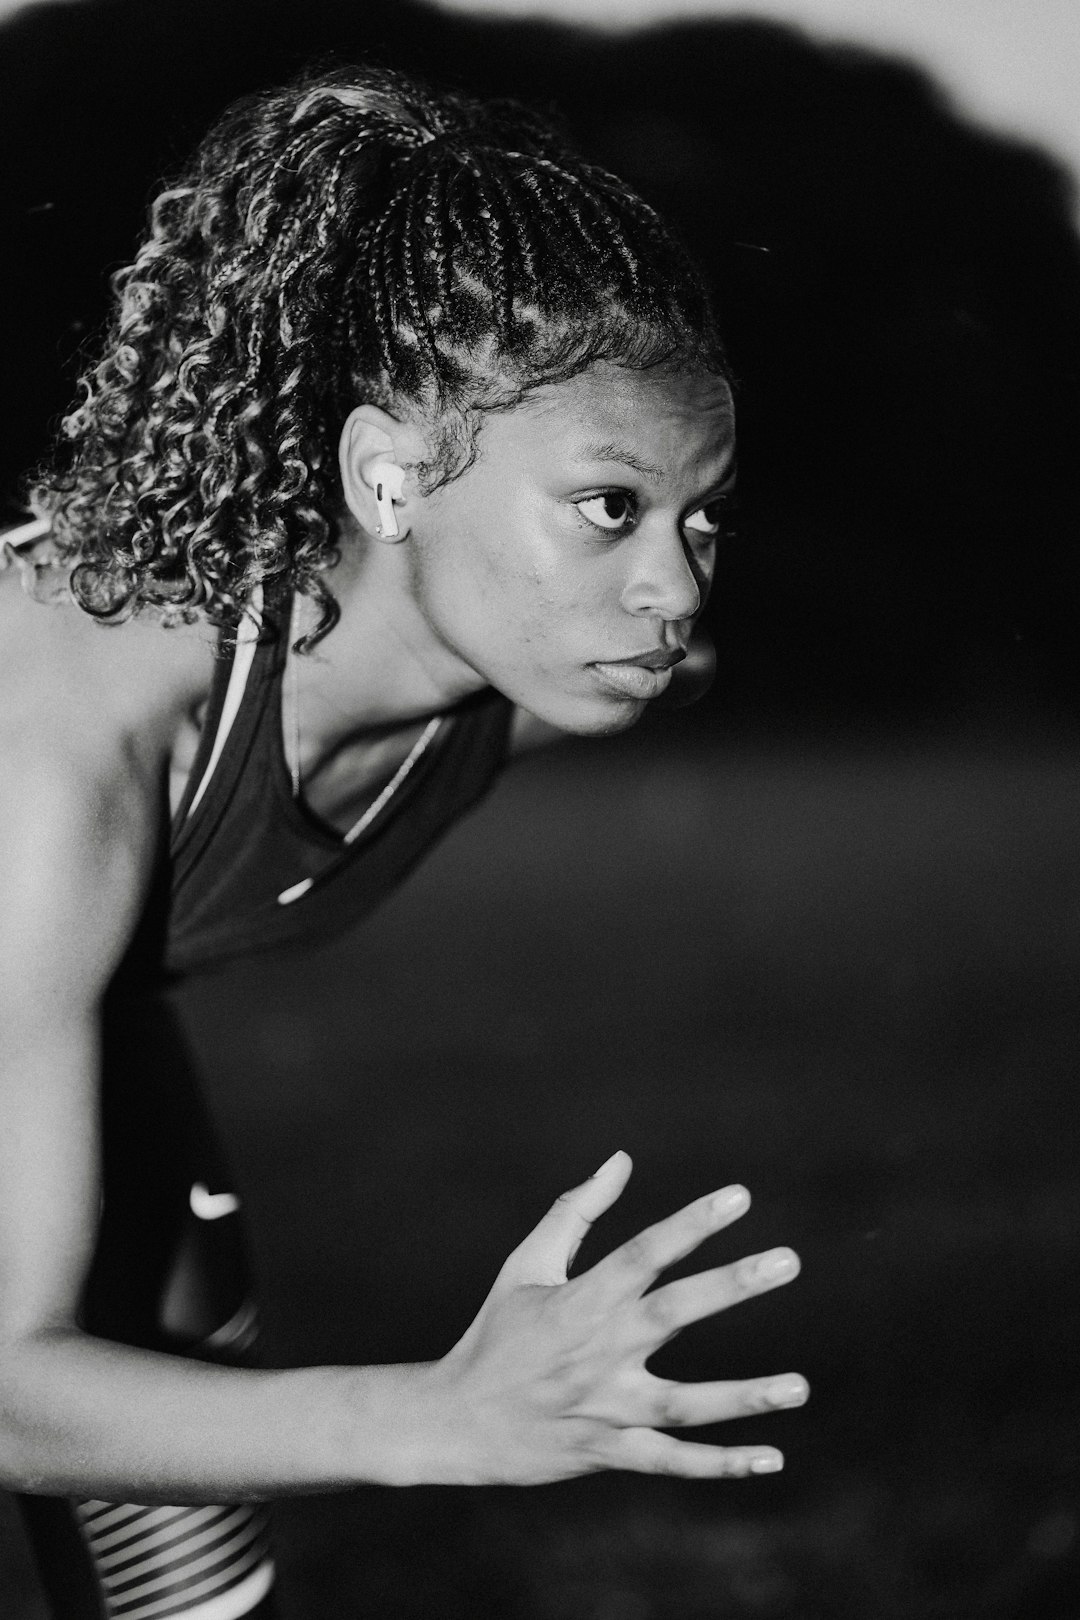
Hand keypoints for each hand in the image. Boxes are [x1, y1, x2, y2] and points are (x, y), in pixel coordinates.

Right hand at [425, 1152, 806, 1484]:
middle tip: (788, 1260)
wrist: (453, 1421)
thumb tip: (621, 1160)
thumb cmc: (496, 1333)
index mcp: (581, 1299)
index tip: (740, 1196)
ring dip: (744, 1396)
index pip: (645, 1252)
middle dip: (733, 1284)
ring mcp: (605, 1406)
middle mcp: (598, 1349)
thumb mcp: (526, 1265)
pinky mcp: (607, 1452)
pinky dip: (721, 1464)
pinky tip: (772, 1458)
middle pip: (675, 1312)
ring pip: (686, 1404)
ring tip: (801, 1387)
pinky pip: (671, 1461)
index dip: (692, 1222)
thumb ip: (575, 1211)